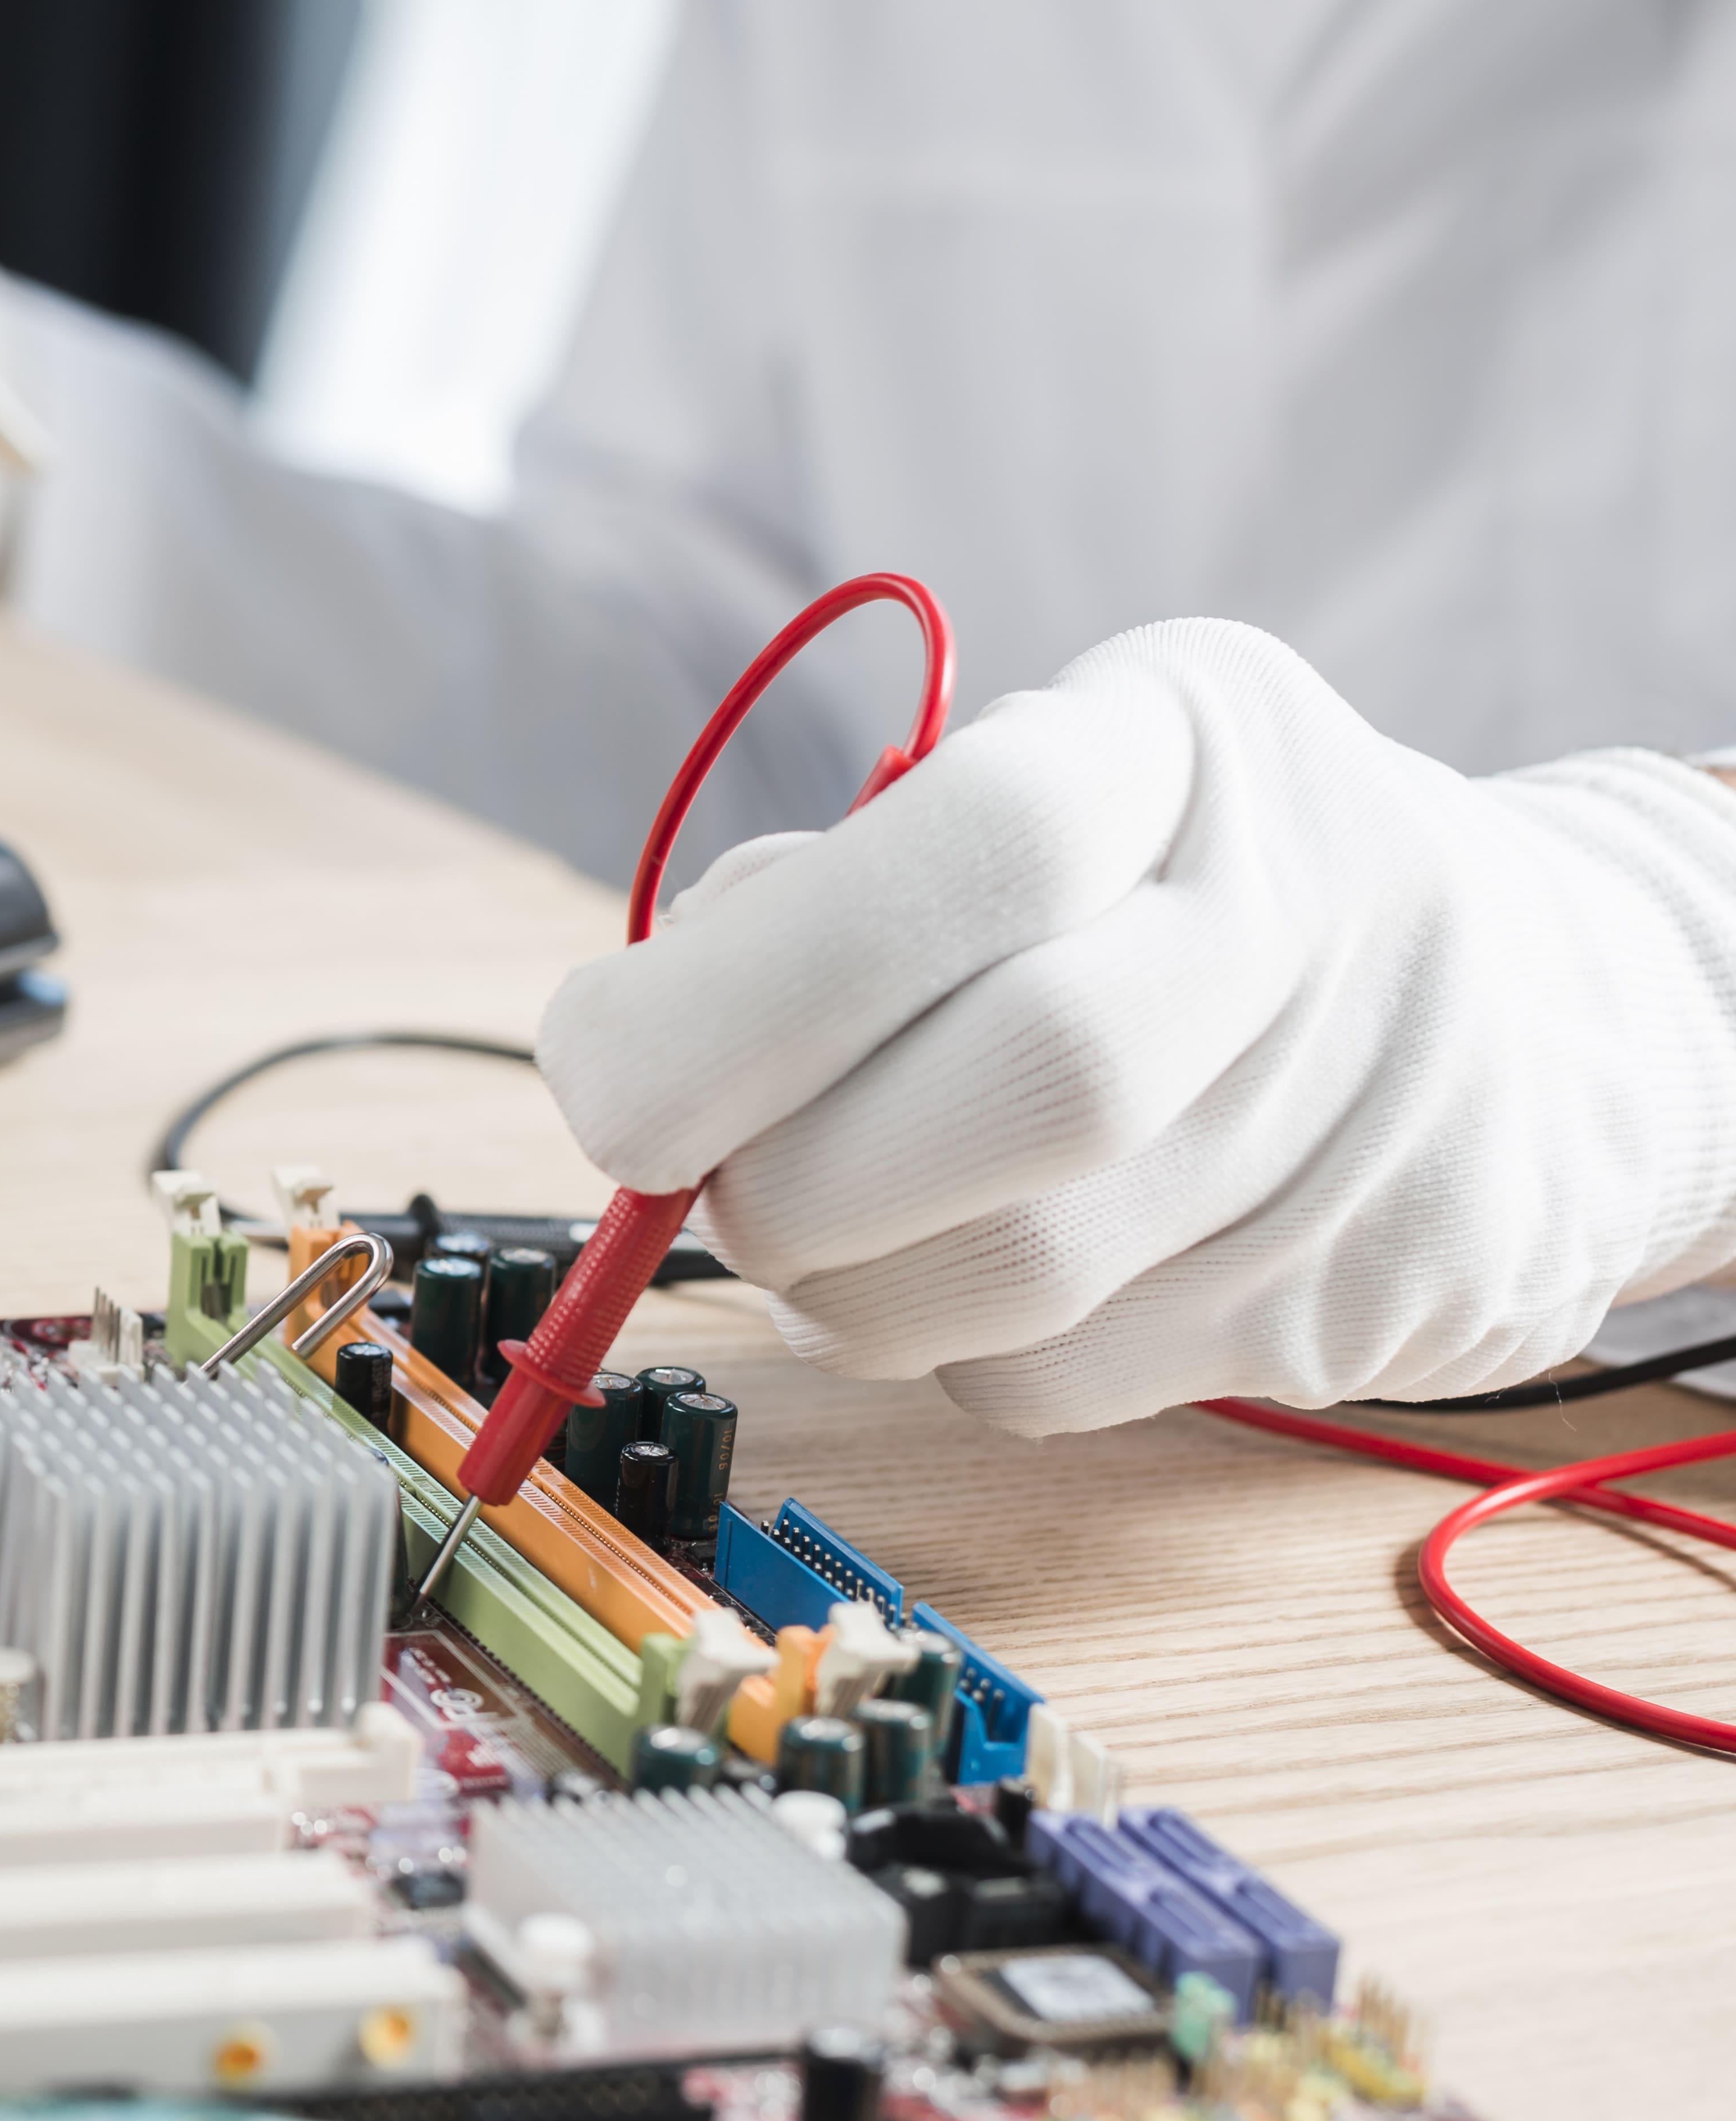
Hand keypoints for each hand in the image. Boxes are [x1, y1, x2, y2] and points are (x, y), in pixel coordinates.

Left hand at [535, 620, 1735, 1430]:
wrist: (1519, 1007)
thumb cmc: (1165, 881)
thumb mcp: (1029, 780)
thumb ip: (827, 886)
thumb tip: (640, 1037)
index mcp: (1185, 739)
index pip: (974, 847)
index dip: (745, 985)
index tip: (601, 1062)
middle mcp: (1304, 916)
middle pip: (1030, 1081)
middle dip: (785, 1169)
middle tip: (691, 1172)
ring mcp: (1350, 1122)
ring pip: (1021, 1277)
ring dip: (834, 1286)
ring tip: (809, 1227)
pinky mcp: (1342, 1304)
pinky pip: (1052, 1381)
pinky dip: (940, 1351)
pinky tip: (954, 1273)